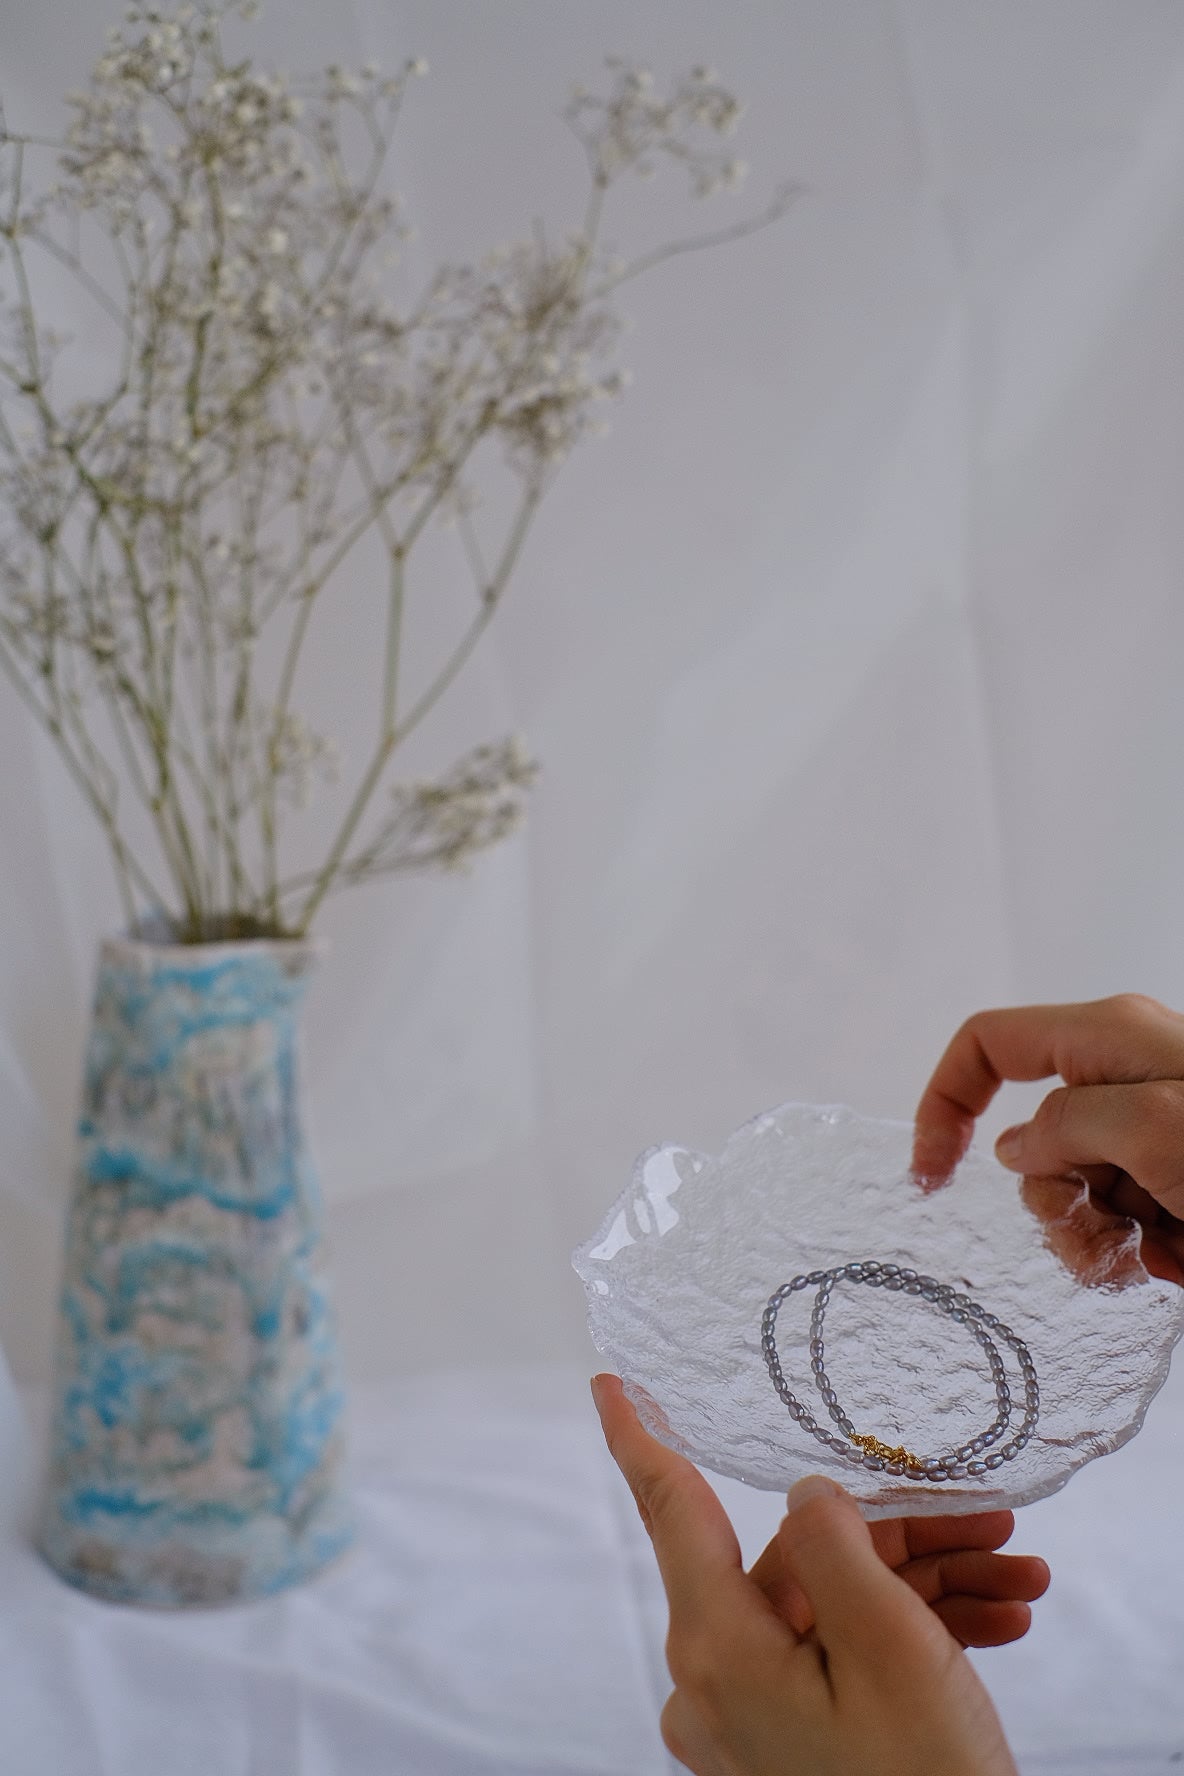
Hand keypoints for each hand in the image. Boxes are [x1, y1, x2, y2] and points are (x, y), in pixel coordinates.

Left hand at [592, 1373, 1037, 1775]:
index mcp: (717, 1648)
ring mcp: (750, 1721)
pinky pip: (838, 1662)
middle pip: (800, 1561)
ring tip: (1019, 1583)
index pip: (672, 1511)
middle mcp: (716, 1683)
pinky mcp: (785, 1747)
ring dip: (929, 1590)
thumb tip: (800, 1492)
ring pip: (834, 1611)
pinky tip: (995, 1625)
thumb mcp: (891, 1648)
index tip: (608, 1384)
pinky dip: (911, 1640)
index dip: (640, 1439)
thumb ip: (835, 1545)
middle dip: (904, 1538)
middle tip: (992, 1527)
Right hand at [912, 994, 1183, 1286]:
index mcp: (1107, 1037)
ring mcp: (1147, 1133)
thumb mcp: (1154, 1124)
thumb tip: (1016, 1149)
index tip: (930, 1177)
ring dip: (1094, 1240)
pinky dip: (1129, 1254)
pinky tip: (1169, 1260)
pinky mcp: (1170, 1182)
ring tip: (1154, 1252)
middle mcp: (1120, 1079)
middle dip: (1051, 1202)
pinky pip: (1113, 1223)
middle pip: (1029, 1141)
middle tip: (1112, 1228)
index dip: (944, 1101)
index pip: (986, 1043)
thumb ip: (1067, 1127)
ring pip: (1068, 1193)